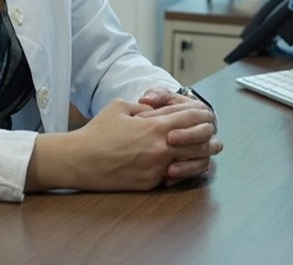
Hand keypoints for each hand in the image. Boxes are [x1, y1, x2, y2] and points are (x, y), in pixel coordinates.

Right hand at [26, 98, 220, 192]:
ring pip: (190, 163)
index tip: (205, 114)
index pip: (190, 119)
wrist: (79, 160)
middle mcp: (160, 149)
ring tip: (205, 154)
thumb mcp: (121, 107)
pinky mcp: (149, 184)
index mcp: (155, 127)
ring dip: (199, 157)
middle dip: (208, 138)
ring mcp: (156, 168)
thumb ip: (145, 108)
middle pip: (198, 143)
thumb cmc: (97, 131)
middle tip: (214, 137)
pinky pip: (172, 177)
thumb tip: (158, 113)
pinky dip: (177, 170)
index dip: (201, 115)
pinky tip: (179, 165)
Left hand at [137, 86, 220, 186]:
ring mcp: (204, 150)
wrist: (161, 126)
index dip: (177, 116)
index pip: (195, 113)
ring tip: (169, 169)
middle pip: (205, 134)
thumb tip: (147, 99)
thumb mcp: (160, 98)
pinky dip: (182, 178)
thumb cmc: (163, 110)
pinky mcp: (197, 165)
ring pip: (204, 159)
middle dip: (188, 137)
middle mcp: (206, 131)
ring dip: (188, 165)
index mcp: (201, 111)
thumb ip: (156, 95)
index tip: (160, 122)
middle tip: (170, 140)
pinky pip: (195, 175)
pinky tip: (167, 180)